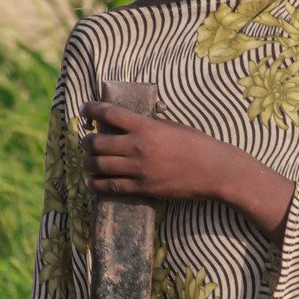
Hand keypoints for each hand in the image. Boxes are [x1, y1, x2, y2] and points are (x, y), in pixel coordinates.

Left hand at [81, 101, 224, 200]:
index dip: (91, 110)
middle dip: (86, 142)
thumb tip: (130, 122)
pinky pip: (112, 187)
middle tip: (86, 141)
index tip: (84, 110)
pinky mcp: (143, 188)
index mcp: (146, 127)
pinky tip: (91, 181)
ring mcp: (139, 169)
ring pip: (100, 166)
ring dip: (88, 163)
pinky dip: (97, 184)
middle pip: (98, 143)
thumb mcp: (172, 126)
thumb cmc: (196, 144)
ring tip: (87, 161)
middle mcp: (138, 147)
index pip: (109, 114)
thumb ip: (149, 124)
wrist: (213, 170)